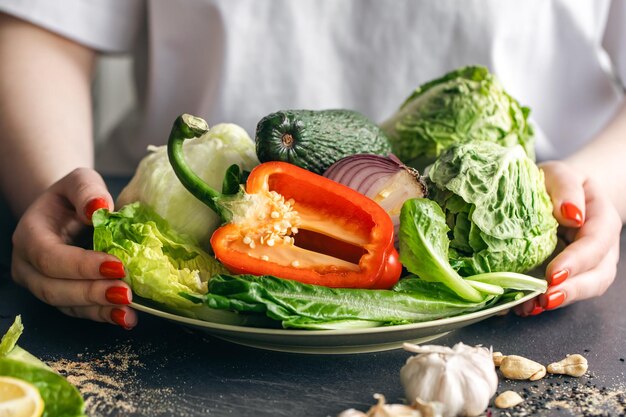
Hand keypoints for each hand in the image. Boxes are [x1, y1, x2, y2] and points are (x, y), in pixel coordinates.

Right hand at [11, 168, 136, 328]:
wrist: (68, 212)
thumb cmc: (75, 197)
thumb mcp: (80, 182)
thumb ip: (87, 191)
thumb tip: (99, 207)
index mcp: (30, 235)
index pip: (50, 257)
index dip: (81, 265)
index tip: (117, 266)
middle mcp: (29, 265)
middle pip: (53, 288)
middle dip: (91, 292)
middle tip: (126, 292)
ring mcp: (42, 285)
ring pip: (66, 305)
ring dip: (99, 309)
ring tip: (129, 311)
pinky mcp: (61, 298)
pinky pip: (79, 312)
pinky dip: (103, 315)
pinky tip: (127, 317)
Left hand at [516, 161, 621, 315]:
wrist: (559, 192)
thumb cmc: (557, 182)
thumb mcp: (559, 174)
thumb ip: (565, 189)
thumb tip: (571, 214)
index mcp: (602, 220)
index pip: (594, 244)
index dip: (576, 262)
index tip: (553, 274)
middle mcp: (602, 247)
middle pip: (597, 275)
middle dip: (572, 291)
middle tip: (544, 300)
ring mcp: (588, 264)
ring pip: (584, 289)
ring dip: (559, 301)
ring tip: (531, 308)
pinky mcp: (570, 274)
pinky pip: (565, 291)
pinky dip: (546, 301)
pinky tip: (524, 306)